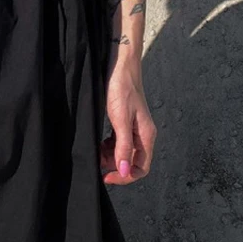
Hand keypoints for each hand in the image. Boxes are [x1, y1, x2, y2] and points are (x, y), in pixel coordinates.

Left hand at [100, 63, 156, 184]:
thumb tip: (125, 172)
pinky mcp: (125, 120)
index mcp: (146, 135)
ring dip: (110, 156)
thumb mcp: (120, 119)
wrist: (119, 65)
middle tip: (97, 161)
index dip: (125, 176)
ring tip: (96, 150)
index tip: (106, 176)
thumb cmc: (121, 89)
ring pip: (124, 151)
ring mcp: (134, 127)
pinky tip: (99, 141)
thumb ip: (123, 146)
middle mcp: (142, 133)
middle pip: (132, 161)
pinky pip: (118, 140)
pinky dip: (108, 145)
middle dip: (115, 165)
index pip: (141, 168)